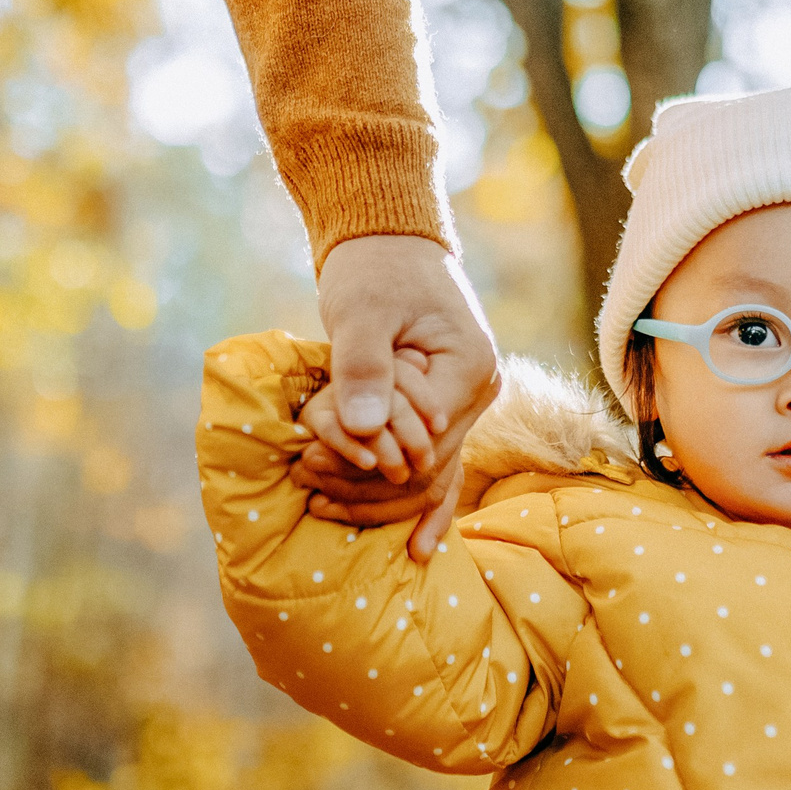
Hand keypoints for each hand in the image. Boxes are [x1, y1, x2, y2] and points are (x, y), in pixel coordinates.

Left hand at [305, 234, 498, 560]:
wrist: (390, 241)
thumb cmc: (374, 269)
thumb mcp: (361, 311)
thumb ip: (363, 367)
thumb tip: (363, 429)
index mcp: (468, 369)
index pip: (422, 443)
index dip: (369, 459)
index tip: (315, 463)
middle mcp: (480, 391)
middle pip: (428, 467)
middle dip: (369, 485)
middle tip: (310, 492)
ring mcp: (467, 402)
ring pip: (431, 473)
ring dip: (382, 496)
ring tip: (324, 507)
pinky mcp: (446, 405)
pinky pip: (439, 463)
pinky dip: (422, 502)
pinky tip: (418, 549)